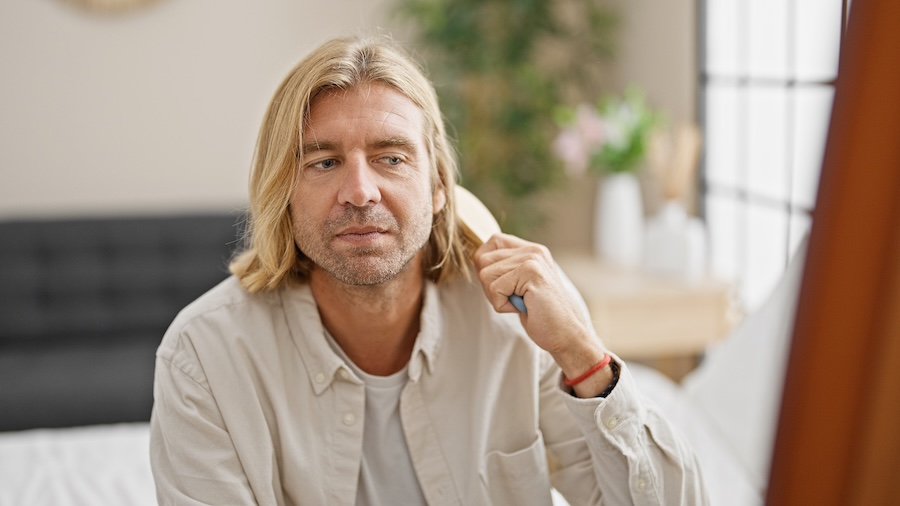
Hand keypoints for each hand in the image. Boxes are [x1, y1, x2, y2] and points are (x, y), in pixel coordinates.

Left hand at [473, 234, 611, 395]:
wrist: (565, 334)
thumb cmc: (540, 314)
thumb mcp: (519, 285)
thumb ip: (505, 268)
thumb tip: (477, 259)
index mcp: (530, 250)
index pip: (493, 241)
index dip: (486, 265)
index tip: (503, 285)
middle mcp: (532, 250)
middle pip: (482, 259)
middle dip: (490, 285)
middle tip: (514, 298)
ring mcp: (532, 258)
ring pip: (485, 275)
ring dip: (497, 297)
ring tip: (520, 302)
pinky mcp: (531, 272)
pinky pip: (495, 289)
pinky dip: (503, 305)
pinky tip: (523, 307)